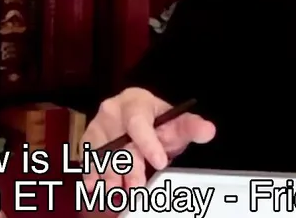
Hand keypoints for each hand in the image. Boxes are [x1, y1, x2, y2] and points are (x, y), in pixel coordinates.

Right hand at [80, 88, 215, 191]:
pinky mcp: (88, 141)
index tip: (160, 162)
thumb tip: (208, 130)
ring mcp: (98, 126)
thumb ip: (192, 127)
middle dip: (128, 167)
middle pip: (118, 141)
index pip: (139, 122)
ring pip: (101, 152)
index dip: (148, 143)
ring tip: (115, 192)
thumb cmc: (157, 122)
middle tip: (137, 187)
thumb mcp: (177, 123)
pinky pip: (87, 157)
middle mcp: (112, 111)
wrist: (139, 119)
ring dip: (107, 174)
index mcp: (135, 102)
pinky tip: (93, 188)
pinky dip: (90, 174)